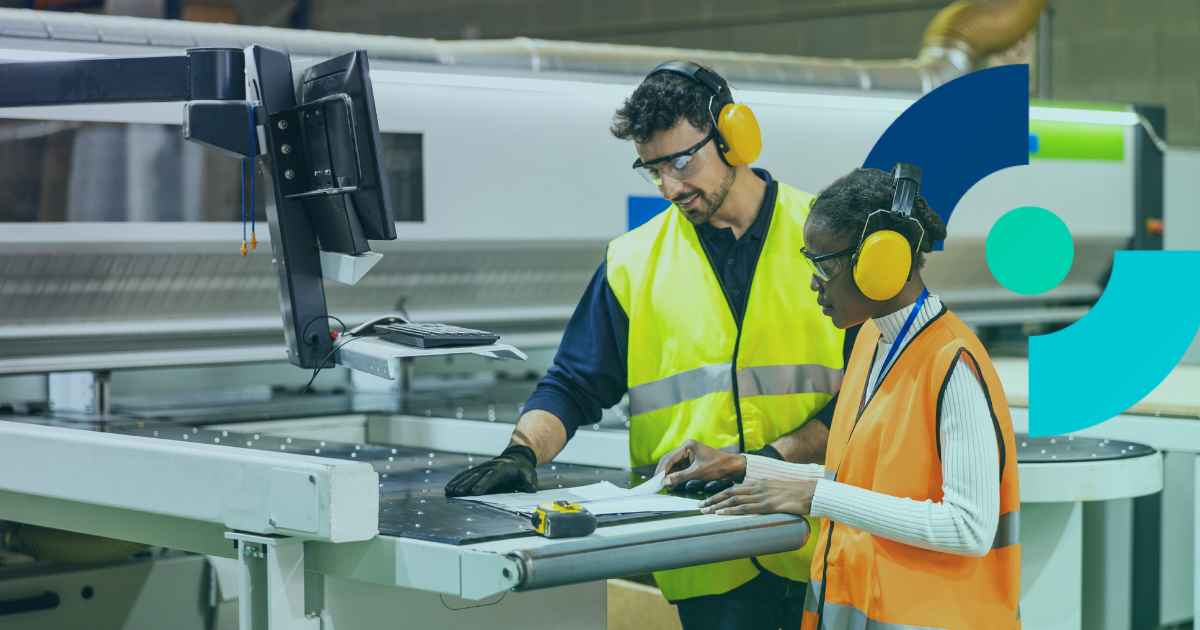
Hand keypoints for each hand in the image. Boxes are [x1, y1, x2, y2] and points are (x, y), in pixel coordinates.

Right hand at [444, 445, 537, 496]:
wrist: (515, 458)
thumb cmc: (521, 469)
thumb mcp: (528, 473)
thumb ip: (530, 480)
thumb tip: (532, 489)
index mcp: (501, 469)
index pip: (491, 477)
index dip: (483, 484)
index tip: (475, 492)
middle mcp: (489, 467)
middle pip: (476, 476)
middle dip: (466, 485)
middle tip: (457, 493)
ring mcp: (482, 468)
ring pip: (468, 475)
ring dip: (458, 483)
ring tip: (450, 491)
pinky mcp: (477, 470)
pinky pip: (465, 475)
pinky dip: (457, 480)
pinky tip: (449, 487)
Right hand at [655, 439, 746, 489]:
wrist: (731, 468)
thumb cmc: (717, 466)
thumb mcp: (698, 472)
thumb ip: (680, 477)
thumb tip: (665, 481)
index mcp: (688, 446)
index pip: (670, 458)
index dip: (662, 470)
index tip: (657, 480)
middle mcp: (686, 449)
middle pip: (669, 461)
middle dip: (663, 472)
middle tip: (658, 484)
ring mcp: (688, 455)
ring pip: (673, 466)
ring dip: (669, 476)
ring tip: (666, 487)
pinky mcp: (691, 462)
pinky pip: (679, 469)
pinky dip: (675, 477)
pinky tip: (672, 485)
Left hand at [699, 479, 815, 515]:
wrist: (810, 493)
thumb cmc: (795, 494)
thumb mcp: (776, 490)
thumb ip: (764, 494)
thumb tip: (754, 503)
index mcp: (758, 483)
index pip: (734, 488)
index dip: (719, 493)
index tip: (707, 499)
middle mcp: (757, 487)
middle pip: (729, 492)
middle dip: (712, 499)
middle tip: (699, 505)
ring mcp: (761, 496)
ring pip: (733, 500)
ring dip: (717, 506)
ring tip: (704, 511)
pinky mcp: (767, 505)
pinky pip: (745, 508)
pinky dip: (731, 511)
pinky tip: (721, 513)